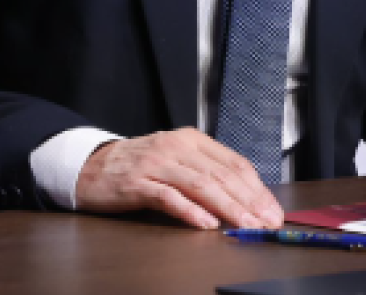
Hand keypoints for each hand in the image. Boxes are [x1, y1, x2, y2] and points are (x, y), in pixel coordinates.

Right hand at [74, 127, 283, 230]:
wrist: (91, 165)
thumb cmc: (141, 167)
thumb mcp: (178, 161)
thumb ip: (207, 173)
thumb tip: (245, 198)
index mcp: (193, 140)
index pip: (234, 163)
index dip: (257, 189)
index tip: (273, 210)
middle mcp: (177, 147)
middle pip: (222, 175)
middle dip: (249, 201)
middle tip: (266, 222)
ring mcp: (157, 164)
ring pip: (201, 185)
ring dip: (227, 208)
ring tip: (246, 225)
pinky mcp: (137, 183)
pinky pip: (169, 197)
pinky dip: (190, 211)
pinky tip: (206, 223)